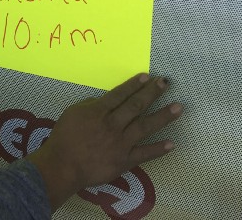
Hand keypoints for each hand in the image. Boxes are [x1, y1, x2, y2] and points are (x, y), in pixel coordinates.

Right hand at [27, 73, 182, 210]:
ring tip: (178, 107)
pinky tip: (171, 143)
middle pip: (135, 106)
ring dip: (163, 116)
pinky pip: (144, 154)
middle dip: (151, 93)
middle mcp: (113, 125)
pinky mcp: (125, 160)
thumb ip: (90, 106)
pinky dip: (158, 149)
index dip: (134, 85)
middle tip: (165, 83)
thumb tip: (106, 101)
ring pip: (145, 127)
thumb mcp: (72, 113)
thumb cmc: (64, 138)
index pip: (120, 94)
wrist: (63, 165)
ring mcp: (121, 143)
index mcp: (98, 112)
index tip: (147, 77)